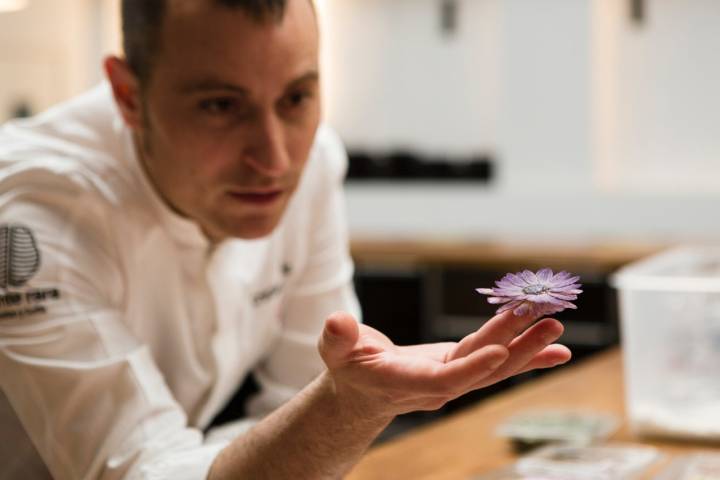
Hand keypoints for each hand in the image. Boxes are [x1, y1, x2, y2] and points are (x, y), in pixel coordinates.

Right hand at [317, 310, 570, 419]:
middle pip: (481, 368)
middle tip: (548, 324)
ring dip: (527, 347)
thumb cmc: (348, 369)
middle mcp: (438, 385)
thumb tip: (337, 322)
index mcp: (407, 382)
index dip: (471, 368)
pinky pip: (497, 361)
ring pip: (494, 364)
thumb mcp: (335, 351)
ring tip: (557, 328)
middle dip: (515, 347)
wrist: (364, 392)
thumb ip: (337, 338)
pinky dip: (526, 355)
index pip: (444, 381)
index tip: (499, 351)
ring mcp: (454, 377)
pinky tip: (557, 350)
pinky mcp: (462, 366)